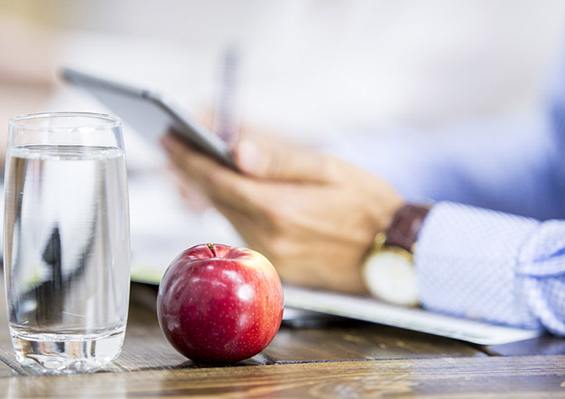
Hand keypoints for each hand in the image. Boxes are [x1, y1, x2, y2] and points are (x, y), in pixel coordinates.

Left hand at [161, 133, 402, 292]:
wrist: (396, 252)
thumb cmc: (368, 204)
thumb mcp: (330, 169)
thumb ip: (280, 161)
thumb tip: (235, 150)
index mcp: (279, 208)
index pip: (219, 180)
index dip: (190, 159)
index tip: (169, 139)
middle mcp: (268, 237)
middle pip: (217, 199)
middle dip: (193, 171)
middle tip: (175, 147)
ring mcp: (271, 257)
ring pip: (228, 217)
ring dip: (212, 191)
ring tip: (198, 164)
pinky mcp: (278, 268)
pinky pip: (244, 234)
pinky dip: (233, 211)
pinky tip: (231, 194)